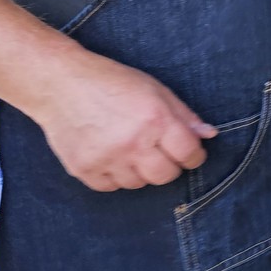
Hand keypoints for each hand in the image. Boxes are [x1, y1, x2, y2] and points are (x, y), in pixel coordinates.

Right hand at [32, 56, 217, 191]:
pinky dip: (116, 176)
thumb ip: (184, 115)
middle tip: (162, 153)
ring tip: (132, 148)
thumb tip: (209, 135)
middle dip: (170, 166)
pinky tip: (112, 156)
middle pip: (165, 176)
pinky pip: (111, 187)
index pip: (188, 154)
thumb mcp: (155, 89)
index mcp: (155, 120)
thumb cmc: (113, 82)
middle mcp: (132, 143)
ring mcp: (106, 159)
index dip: (194, 156)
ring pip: (138, 184)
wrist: (61, 85)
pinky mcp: (83, 170)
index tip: (191, 154)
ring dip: (141, 171)